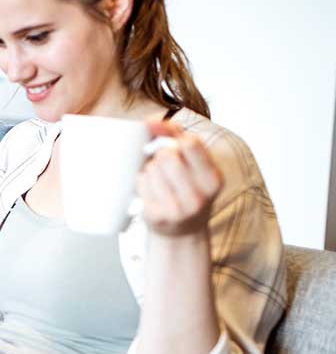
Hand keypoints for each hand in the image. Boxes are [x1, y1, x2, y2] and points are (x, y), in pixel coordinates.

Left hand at [138, 121, 222, 236]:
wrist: (182, 231)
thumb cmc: (186, 190)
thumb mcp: (195, 166)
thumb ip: (177, 137)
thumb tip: (150, 121)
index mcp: (213, 180)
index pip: (190, 143)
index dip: (177, 140)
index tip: (174, 146)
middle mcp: (198, 197)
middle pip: (166, 155)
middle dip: (162, 157)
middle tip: (167, 169)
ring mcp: (177, 210)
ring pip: (151, 169)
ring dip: (151, 171)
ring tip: (160, 184)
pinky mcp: (156, 216)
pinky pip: (140, 183)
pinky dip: (142, 183)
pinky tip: (151, 193)